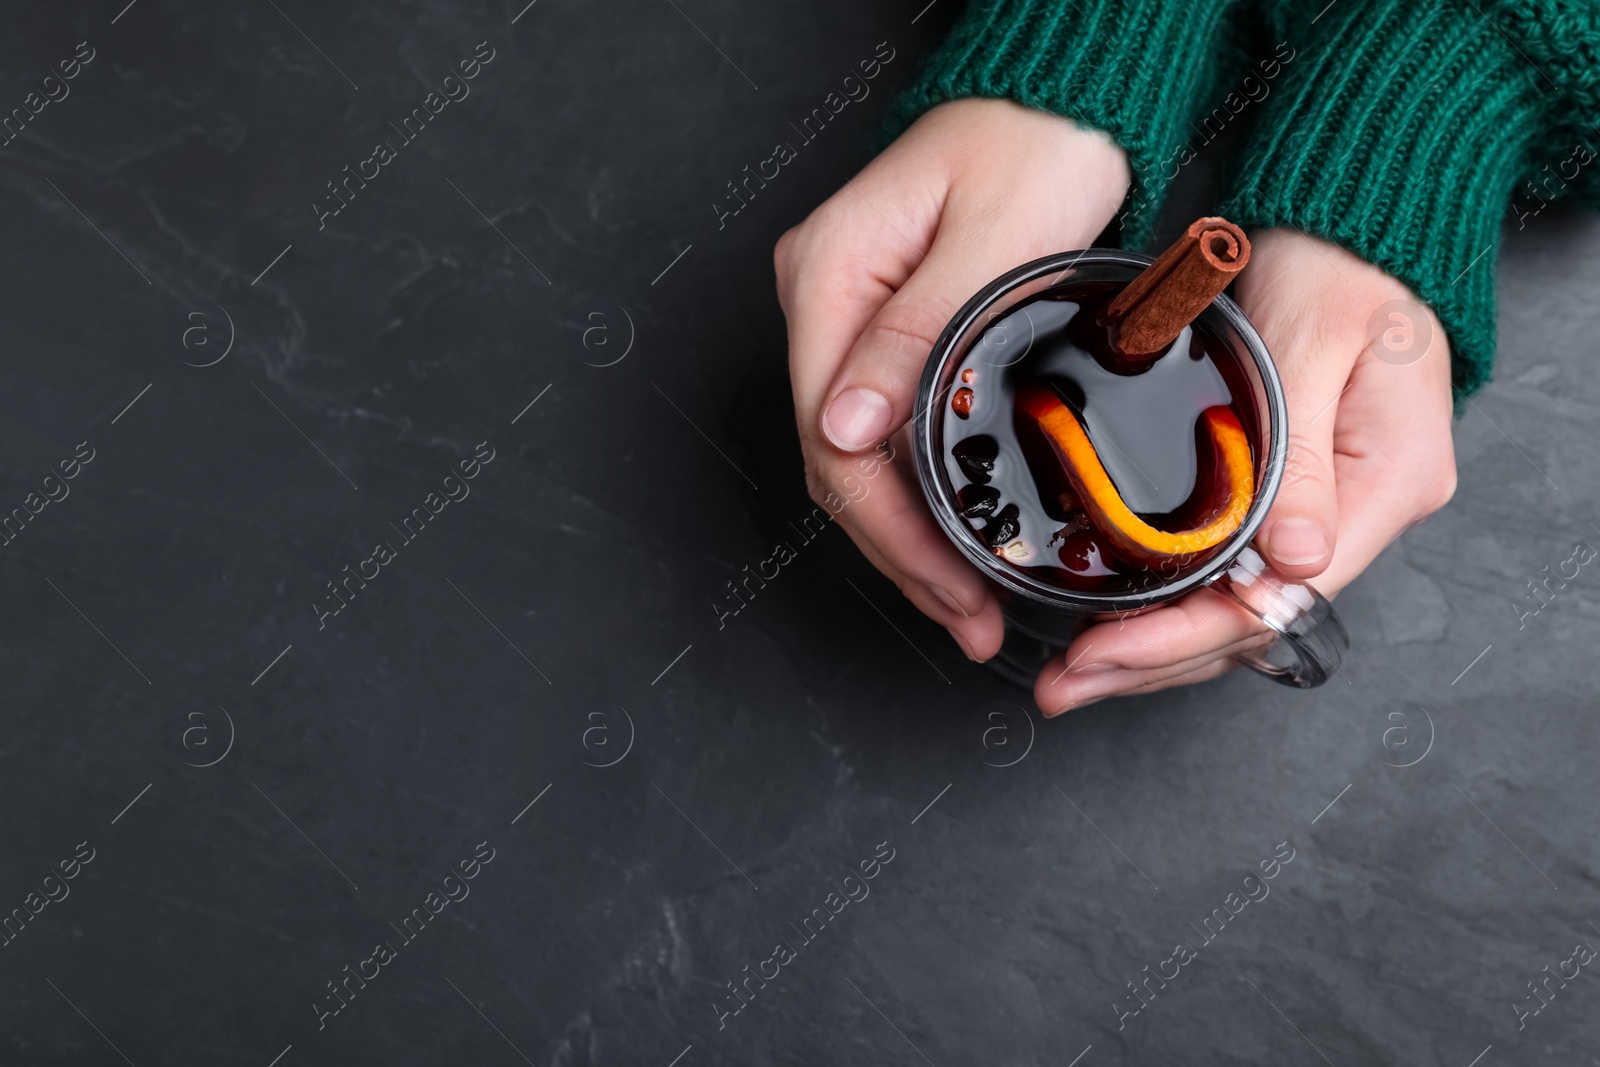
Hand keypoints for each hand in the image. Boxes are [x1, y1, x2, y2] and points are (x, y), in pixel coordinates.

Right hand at [775, 99, 1130, 661]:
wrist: (1059, 100)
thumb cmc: (1038, 145)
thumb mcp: (994, 239)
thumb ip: (918, 334)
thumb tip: (847, 432)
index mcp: (830, 275)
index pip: (837, 438)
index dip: (892, 531)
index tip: (953, 589)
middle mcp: (821, 298)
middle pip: (838, 460)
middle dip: (901, 552)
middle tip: (967, 618)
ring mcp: (845, 314)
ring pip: (857, 457)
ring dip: (907, 536)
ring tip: (965, 603)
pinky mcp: (880, 326)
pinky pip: (883, 430)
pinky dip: (917, 492)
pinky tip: (953, 534)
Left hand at [1036, 229, 1456, 713]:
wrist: (1349, 224)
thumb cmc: (1340, 266)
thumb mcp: (1316, 343)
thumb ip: (1302, 454)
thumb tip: (1293, 559)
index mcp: (1387, 482)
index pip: (1278, 598)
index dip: (1182, 635)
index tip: (1103, 654)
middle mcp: (1364, 512)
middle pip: (1255, 623)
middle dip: (1153, 661)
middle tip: (1065, 685)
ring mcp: (1333, 511)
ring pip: (1239, 611)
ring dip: (1155, 648)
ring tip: (1075, 675)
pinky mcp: (1296, 498)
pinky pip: (1231, 575)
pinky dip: (1172, 605)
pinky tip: (1118, 625)